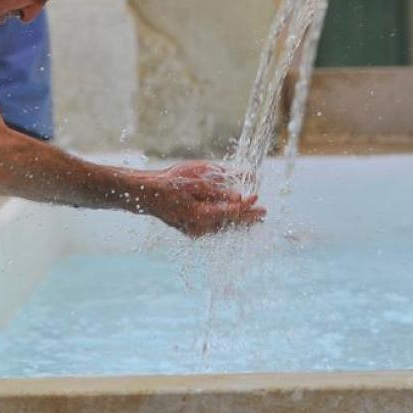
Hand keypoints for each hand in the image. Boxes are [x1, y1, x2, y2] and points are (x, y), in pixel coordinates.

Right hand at [141, 161, 264, 237]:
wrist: (148, 194)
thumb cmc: (171, 182)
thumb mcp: (195, 180)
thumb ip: (218, 190)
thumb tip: (238, 197)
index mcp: (201, 215)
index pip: (231, 212)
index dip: (246, 205)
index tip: (257, 197)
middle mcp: (199, 228)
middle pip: (230, 224)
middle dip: (248, 218)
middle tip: (264, 213)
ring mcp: (195, 232)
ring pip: (223, 228)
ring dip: (239, 223)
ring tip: (255, 218)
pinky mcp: (192, 231)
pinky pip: (214, 228)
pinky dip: (226, 223)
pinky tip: (235, 220)